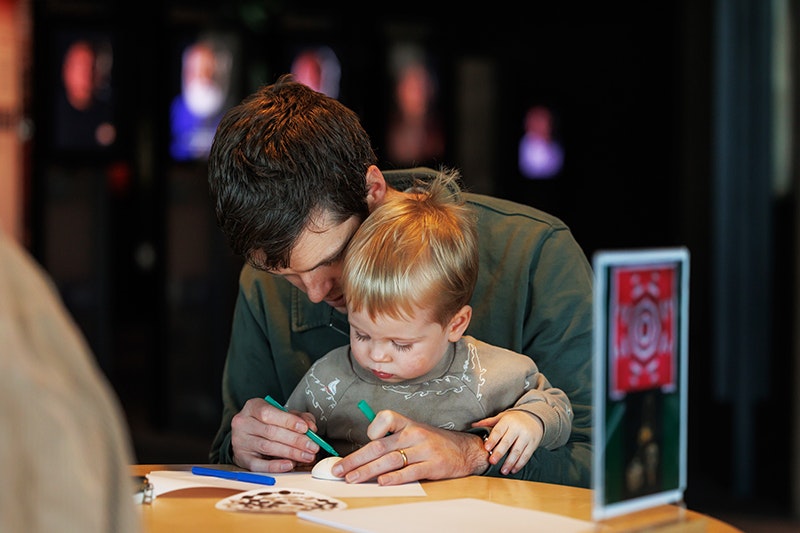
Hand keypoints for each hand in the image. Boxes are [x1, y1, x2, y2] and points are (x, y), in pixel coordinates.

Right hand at [230, 397, 321, 471]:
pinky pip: (258, 465)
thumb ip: (299, 417)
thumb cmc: (268, 422)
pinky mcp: (242, 458)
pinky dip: (275, 466)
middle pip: (271, 432)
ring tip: (307, 456)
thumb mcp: (283, 414)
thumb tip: (311, 428)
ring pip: (267, 447)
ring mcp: (240, 442)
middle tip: (312, 447)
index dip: (289, 421)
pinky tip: (289, 465)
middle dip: (295, 440)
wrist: (247, 435)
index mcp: (252, 407)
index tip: (305, 429)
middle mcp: (243, 423)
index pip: (269, 413)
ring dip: (291, 453)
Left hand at [330, 410, 489, 485]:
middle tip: (339, 469)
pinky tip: (382, 482)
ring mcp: (424, 449)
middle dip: (356, 459)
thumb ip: (393, 438)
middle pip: (380, 446)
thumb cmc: (434, 442)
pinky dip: (395, 478)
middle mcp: (414, 434)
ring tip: (352, 478)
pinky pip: (410, 472)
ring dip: (368, 471)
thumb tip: (364, 453)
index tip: (364, 440)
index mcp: (408, 424)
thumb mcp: (415, 432)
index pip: (386, 418)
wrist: (466, 450)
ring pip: (390, 460)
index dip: (372, 429)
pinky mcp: (433, 465)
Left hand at [472, 411, 543, 474]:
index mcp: (508, 421)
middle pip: (507, 442)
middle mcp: (517, 428)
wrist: (534, 417)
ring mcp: (526, 437)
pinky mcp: (533, 444)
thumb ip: (488, 422)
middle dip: (499, 453)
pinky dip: (519, 464)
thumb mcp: (502, 417)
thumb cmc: (514, 419)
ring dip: (510, 462)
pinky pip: (526, 455)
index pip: (499, 431)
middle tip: (492, 461)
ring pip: (517, 451)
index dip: (493, 440)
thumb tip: (473, 425)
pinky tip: (513, 470)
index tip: (486, 448)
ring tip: (503, 471)